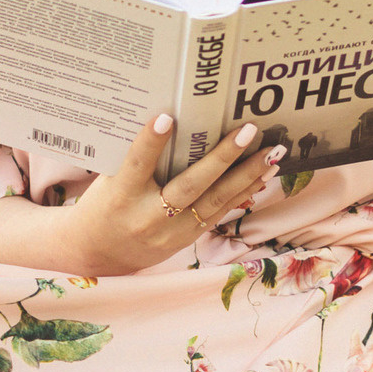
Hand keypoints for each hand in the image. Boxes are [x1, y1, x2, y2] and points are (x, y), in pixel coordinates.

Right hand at [62, 115, 281, 274]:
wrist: (100, 253)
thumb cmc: (104, 204)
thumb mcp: (110, 180)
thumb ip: (136, 158)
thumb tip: (173, 120)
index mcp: (121, 196)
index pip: (137, 166)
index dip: (151, 143)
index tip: (166, 118)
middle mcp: (148, 217)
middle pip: (189, 187)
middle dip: (222, 158)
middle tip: (248, 131)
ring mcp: (171, 232)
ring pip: (214, 202)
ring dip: (246, 176)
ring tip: (272, 154)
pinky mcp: (188, 239)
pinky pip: (220, 213)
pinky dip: (243, 192)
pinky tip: (263, 174)